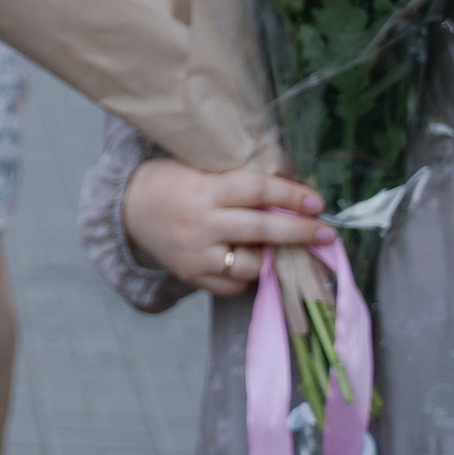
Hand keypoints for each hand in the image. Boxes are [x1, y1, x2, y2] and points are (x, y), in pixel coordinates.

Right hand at [122, 158, 329, 297]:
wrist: (126, 209)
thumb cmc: (172, 182)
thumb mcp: (200, 169)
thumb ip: (239, 181)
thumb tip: (293, 189)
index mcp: (204, 190)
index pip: (255, 190)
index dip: (290, 194)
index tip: (317, 202)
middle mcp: (201, 223)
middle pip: (260, 228)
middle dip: (300, 231)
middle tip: (327, 234)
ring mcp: (196, 253)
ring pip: (251, 263)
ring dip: (273, 258)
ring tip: (284, 251)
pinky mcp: (191, 275)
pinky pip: (232, 286)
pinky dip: (248, 277)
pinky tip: (251, 264)